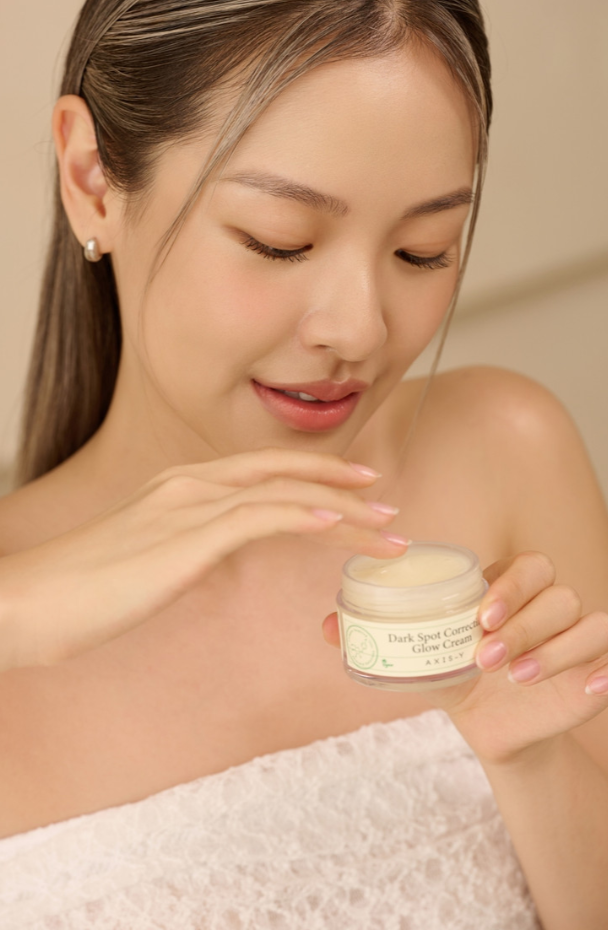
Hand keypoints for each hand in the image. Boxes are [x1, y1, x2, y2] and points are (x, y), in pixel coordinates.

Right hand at [0, 449, 407, 671]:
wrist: (32, 602)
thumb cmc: (84, 590)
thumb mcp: (147, 559)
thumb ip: (186, 548)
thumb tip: (214, 557)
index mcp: (181, 487)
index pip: (262, 469)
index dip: (314, 474)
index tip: (357, 488)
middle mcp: (190, 485)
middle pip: (283, 472)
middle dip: (343, 484)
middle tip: (389, 501)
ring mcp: (188, 507)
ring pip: (285, 494)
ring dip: (344, 510)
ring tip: (387, 528)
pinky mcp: (187, 539)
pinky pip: (259, 518)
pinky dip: (305, 515)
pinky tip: (338, 524)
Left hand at [322, 550, 607, 764]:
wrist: (490, 728)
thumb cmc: (455, 677)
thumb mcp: (418, 658)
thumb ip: (376, 636)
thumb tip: (323, 625)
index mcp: (510, 587)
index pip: (527, 564)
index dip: (510, 584)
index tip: (480, 616)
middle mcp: (548, 603)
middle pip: (556, 589)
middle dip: (524, 618)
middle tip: (486, 652)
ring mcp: (576, 633)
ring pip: (585, 619)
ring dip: (552, 646)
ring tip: (514, 676)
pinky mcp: (595, 668)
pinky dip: (600, 668)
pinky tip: (581, 689)